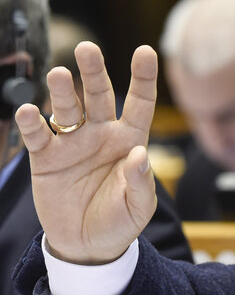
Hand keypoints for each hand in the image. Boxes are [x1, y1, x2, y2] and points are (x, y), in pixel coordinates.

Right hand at [15, 42, 157, 263]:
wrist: (87, 245)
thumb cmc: (120, 220)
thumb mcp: (139, 206)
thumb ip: (141, 181)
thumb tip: (139, 153)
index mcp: (130, 138)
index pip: (140, 102)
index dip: (143, 77)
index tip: (145, 51)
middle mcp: (102, 133)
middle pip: (99, 95)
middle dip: (94, 71)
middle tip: (87, 49)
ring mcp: (73, 143)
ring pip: (68, 109)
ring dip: (63, 92)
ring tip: (59, 74)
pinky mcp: (46, 159)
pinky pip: (38, 136)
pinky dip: (32, 124)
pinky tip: (29, 112)